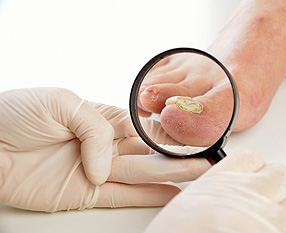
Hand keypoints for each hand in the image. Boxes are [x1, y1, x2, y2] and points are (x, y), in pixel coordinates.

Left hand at [0, 88, 210, 211]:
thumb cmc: (15, 113)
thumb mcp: (62, 102)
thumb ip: (95, 129)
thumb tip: (108, 165)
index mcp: (102, 119)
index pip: (143, 126)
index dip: (168, 132)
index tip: (192, 135)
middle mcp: (105, 146)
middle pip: (149, 152)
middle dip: (178, 155)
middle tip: (206, 157)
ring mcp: (98, 171)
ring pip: (142, 174)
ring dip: (171, 176)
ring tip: (199, 175)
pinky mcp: (87, 193)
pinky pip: (123, 196)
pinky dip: (147, 197)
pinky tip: (169, 194)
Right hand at [144, 150, 285, 232]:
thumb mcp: (187, 205)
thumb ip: (215, 189)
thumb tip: (229, 189)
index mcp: (221, 180)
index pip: (250, 158)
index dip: (252, 167)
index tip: (249, 175)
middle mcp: (247, 193)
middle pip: (280, 175)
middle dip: (274, 185)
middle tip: (261, 198)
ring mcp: (266, 217)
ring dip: (277, 215)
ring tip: (256, 226)